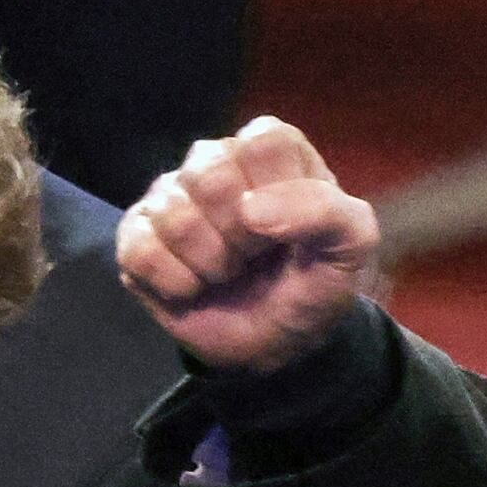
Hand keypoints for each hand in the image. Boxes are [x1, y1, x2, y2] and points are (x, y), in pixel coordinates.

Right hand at [115, 117, 380, 373]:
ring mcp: (170, 197)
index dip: (278, 193)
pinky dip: (176, 284)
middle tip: (255, 256)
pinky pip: (140, 251)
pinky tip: (194, 287)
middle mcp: (215, 162)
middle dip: (241, 236)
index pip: (264, 141)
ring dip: (212, 265)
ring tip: (228, 273)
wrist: (279, 344)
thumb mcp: (351, 248)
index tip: (289, 230)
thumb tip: (251, 210)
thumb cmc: (313, 283)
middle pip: (210, 176)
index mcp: (271, 152)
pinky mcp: (135, 236)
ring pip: (174, 216)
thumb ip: (327, 213)